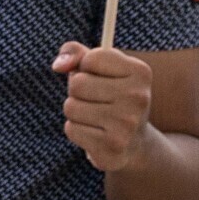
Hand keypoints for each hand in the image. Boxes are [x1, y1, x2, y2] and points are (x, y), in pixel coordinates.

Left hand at [53, 42, 154, 172]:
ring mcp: (127, 123)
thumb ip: (76, 53)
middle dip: (77, 92)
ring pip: (71, 107)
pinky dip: (77, 130)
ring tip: (95, 117)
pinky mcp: (113, 146)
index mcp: (140, 72)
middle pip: (78, 83)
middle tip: (95, 100)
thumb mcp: (99, 68)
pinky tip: (95, 133)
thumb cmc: (112, 97)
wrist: (135, 143)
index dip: (85, 67)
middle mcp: (138, 97)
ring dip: (75, 112)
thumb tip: (58, 65)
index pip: (91, 59)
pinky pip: (72, 129)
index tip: (99, 76)